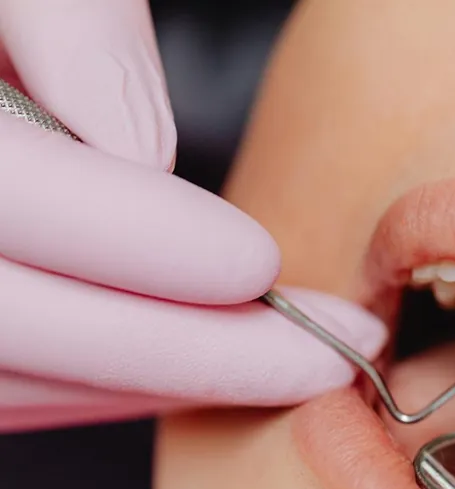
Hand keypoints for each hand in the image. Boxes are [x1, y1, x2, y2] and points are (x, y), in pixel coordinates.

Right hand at [0, 0, 386, 431]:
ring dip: (157, 382)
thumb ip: (74, 22)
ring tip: (283, 361)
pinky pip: (5, 388)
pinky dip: (104, 387)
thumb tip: (143, 153)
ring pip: (10, 381)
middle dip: (184, 350)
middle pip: (15, 323)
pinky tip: (194, 361)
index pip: (8, 200)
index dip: (137, 242)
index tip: (257, 260)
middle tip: (324, 350)